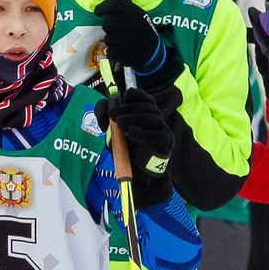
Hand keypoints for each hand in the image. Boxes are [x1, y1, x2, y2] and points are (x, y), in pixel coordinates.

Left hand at [96, 0, 178, 89]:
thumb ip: (123, 11)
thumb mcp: (138, 16)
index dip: (103, 6)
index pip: (116, 4)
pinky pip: (110, 52)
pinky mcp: (127, 55)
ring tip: (121, 42)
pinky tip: (122, 51)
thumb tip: (99, 9)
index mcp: (137, 13)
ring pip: (108, 39)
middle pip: (107, 22)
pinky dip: (113, 53)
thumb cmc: (142, 32)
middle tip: (112, 29)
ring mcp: (130, 40)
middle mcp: (134, 24)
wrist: (154, 54)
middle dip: (106, 27)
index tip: (97, 11)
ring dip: (111, 41)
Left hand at [105, 88, 175, 207]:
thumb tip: (104, 106)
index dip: (136, 95)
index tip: (125, 97)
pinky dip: (141, 132)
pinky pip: (155, 135)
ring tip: (120, 125)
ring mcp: (162, 131)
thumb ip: (105, 117)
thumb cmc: (126, 151)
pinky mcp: (164, 144)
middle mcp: (156, 121)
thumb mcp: (111, 132)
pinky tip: (131, 133)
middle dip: (128, 109)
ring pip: (152, 118)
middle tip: (113, 116)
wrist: (137, 174)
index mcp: (145, 115)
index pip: (146, 99)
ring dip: (133, 119)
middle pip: (148, 107)